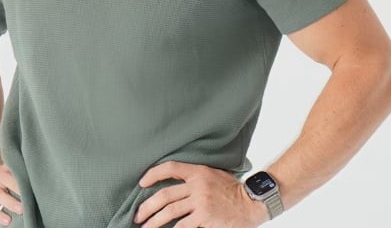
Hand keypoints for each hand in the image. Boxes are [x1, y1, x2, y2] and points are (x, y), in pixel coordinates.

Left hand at [134, 161, 266, 227]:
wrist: (253, 203)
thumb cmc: (233, 190)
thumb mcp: (214, 175)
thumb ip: (196, 178)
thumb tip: (174, 186)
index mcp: (199, 171)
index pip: (170, 168)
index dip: (153, 174)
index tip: (141, 183)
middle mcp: (198, 185)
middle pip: (164, 195)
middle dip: (147, 207)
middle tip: (138, 216)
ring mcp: (201, 202)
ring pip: (169, 212)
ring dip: (154, 222)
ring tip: (145, 227)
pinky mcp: (205, 217)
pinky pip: (182, 226)